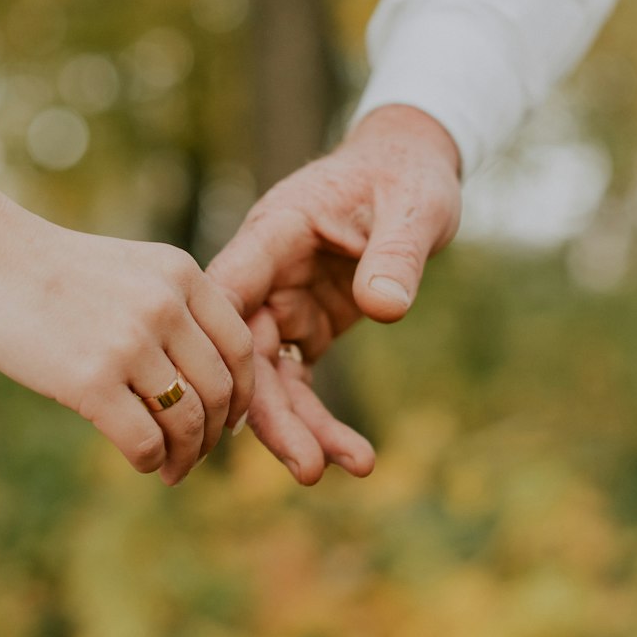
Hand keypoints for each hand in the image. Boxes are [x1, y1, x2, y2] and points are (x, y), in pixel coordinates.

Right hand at [0, 197, 253, 485]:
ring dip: (186, 456)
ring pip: (188, 421)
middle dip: (215, 433)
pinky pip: (145, 440)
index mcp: (182, 275)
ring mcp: (131, 343)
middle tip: (197, 454)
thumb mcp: (132, 270)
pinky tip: (143, 462)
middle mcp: (166, 306)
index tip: (229, 419)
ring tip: (172, 469)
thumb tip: (204, 381)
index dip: (242, 393)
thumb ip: (173, 309)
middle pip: (219, 389)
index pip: (240, 347)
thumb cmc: (52, 271)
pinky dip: (151, 461)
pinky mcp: (91, 380)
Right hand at [209, 105, 460, 483]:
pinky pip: (298, 379)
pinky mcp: (307, 322)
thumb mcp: (413, 208)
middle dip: (273, 414)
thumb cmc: (407, 175)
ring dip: (301, 427)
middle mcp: (268, 272)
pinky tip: (351, 455)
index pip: (232, 290)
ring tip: (346, 468)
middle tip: (307, 469)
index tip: (228, 409)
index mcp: (276, 231)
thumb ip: (395, 255)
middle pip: (247, 350)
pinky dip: (320, 418)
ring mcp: (284, 300)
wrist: (413, 167)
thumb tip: (383, 308)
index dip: (224, 349)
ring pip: (270, 376)